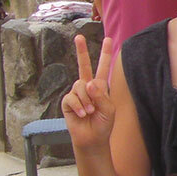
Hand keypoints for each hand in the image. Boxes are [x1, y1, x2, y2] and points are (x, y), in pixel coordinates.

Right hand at [61, 35, 115, 152]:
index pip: (103, 67)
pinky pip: (71, 97)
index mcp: (100, 87)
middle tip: (79, 37)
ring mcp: (76, 94)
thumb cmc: (103, 124)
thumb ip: (101, 95)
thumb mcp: (109, 109)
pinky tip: (83, 114)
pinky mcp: (67, 102)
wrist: (92, 138)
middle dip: (81, 51)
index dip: (105, 54)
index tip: (109, 39)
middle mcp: (87, 87)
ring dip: (87, 100)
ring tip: (90, 112)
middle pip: (83, 66)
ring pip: (80, 86)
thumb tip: (89, 83)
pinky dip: (79, 106)